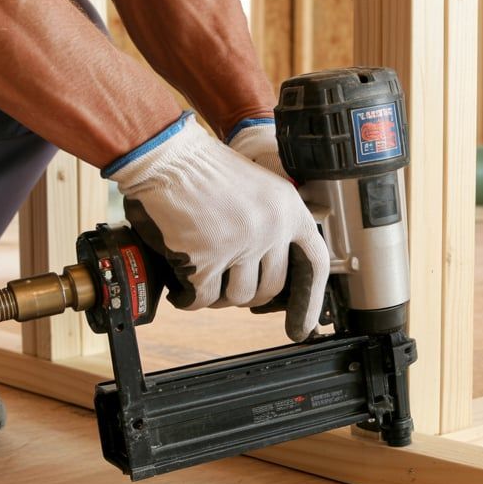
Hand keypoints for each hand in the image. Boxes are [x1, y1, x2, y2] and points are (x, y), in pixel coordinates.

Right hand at [106, 112, 328, 341]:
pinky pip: (203, 297)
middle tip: (226, 284)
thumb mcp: (259, 188)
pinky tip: (182, 289)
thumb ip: (274, 224)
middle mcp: (270, 228)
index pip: (314, 263)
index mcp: (288, 210)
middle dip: (246, 294)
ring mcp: (239, 244)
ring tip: (201, 278)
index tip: (301, 325)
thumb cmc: (206, 171)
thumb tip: (273, 270)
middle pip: (269, 288)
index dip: (310, 299)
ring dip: (217, 296)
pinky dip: (189, 299)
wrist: (168, 158)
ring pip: (236, 296)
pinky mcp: (206, 258)